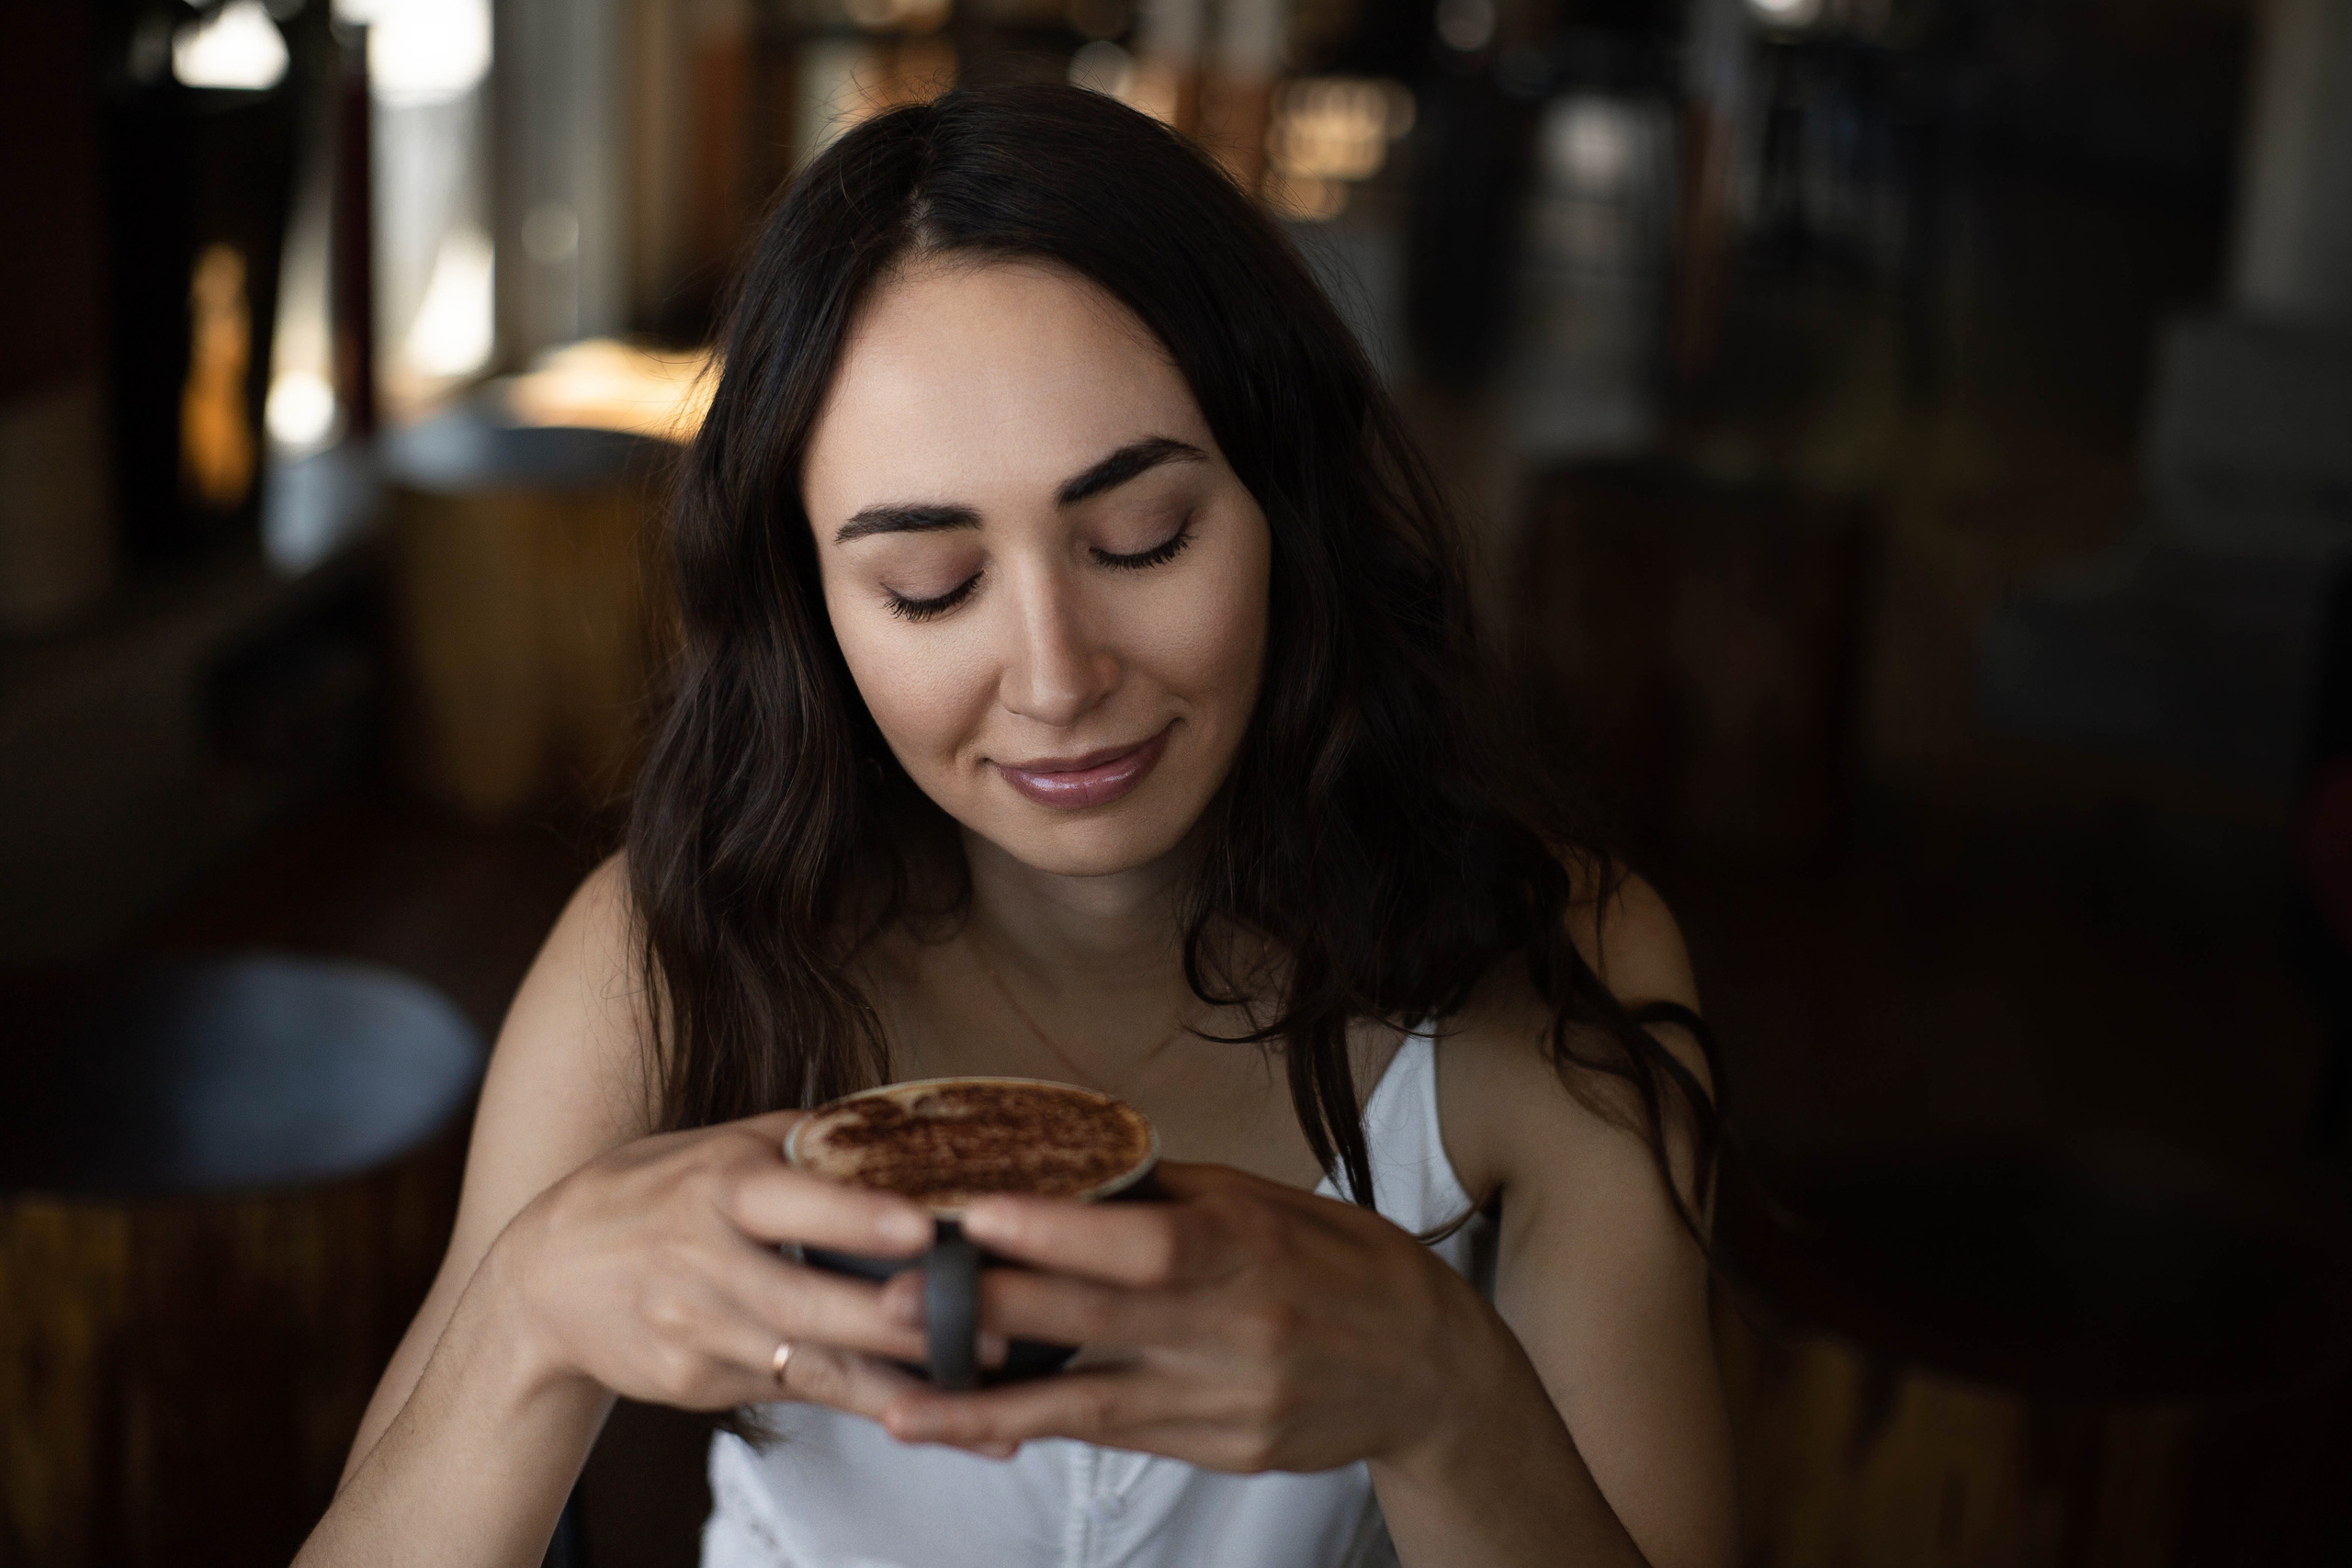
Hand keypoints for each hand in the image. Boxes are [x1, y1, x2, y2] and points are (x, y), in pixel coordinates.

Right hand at [488, 1110, 948, 1421]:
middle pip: (812, 1304)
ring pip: (810, 1366)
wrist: (539, 1283)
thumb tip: (892, 1120)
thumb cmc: (644, 1194)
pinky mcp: (699, 1386)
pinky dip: (858, 1405)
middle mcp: (706, 1263)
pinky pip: (792, 1393)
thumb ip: (795, 1140)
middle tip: (988, 1332)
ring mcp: (700, 1333)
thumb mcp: (706, 1147)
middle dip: (902, 1325)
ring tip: (978, 1393)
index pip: (793, 1204)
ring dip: (896, 1384)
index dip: (857, 1220)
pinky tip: (922, 1415)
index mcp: (716, 1188)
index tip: (922, 1229)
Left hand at [869, 1162, 1503, 1471]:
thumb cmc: (1336, 1262)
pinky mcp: (1221, 1452)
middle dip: (994, 1315)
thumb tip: (1060, 1164)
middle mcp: (1238, 1329)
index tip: (975, 1214)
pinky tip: (971, 1425)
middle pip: (1103, 1325)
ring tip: (898, 1399)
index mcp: (1251, 1248)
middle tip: (897, 1298)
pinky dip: (1039, 1431)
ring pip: (1092, 1408)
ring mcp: (1228, 1402)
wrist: (1430, 1367)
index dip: (1061, 1232)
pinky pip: (1115, 1438)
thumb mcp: (1266, 1203)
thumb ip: (1168, 1195)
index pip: (1147, 1242)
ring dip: (989, 1405)